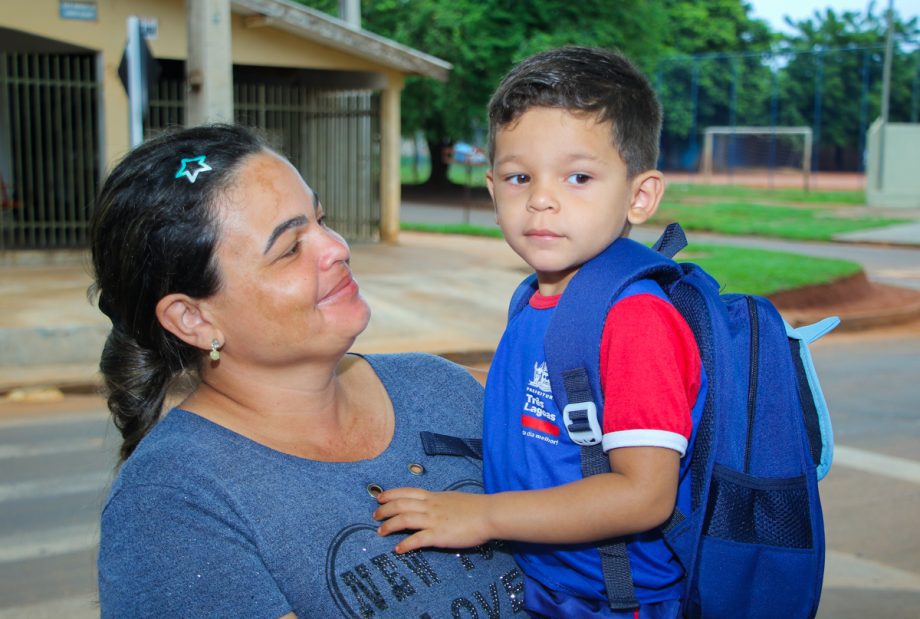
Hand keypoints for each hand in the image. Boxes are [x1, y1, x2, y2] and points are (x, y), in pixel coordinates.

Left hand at [373, 488, 492, 553]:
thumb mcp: (452, 499)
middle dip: (385, 510)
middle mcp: (430, 506)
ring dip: (389, 525)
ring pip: (405, 519)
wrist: (489, 514)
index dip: (391, 494)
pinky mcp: (439, 535)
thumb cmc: (475, 507)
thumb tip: (431, 506)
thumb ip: (439, 503)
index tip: (380, 498)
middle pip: (401, 504)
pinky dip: (405, 544)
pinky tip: (398, 550)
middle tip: (375, 516)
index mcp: (434, 496)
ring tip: (380, 532)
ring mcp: (434, 520)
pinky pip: (418, 539)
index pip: (407, 492)